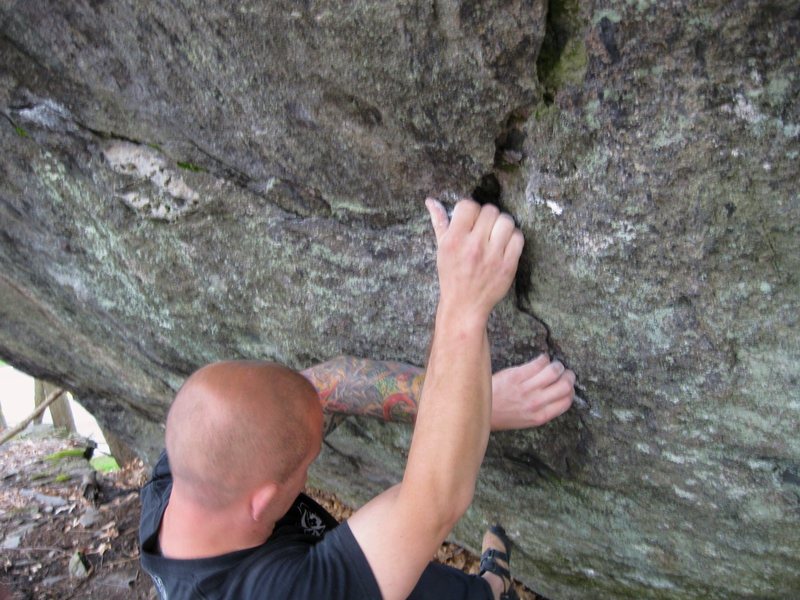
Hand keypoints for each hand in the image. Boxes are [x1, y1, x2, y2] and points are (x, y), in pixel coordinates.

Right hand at [426, 198, 523, 321]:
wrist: (465, 305)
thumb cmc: (451, 275)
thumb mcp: (442, 249)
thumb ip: (439, 223)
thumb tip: (431, 201)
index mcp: (454, 240)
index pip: (468, 205)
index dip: (470, 210)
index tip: (470, 219)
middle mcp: (474, 246)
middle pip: (490, 210)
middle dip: (487, 217)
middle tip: (484, 228)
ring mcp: (493, 256)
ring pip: (506, 221)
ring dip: (502, 225)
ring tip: (496, 235)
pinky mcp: (508, 265)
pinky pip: (518, 238)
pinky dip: (513, 238)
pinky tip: (504, 245)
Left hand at [490, 354, 574, 429]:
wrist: (479, 410)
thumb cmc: (502, 414)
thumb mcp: (526, 420)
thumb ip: (542, 410)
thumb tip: (557, 396)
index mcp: (540, 416)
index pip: (567, 401)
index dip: (571, 391)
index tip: (568, 385)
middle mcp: (536, 403)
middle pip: (565, 386)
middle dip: (568, 376)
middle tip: (565, 372)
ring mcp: (526, 388)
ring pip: (554, 371)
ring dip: (557, 365)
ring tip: (553, 364)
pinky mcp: (516, 376)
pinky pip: (538, 363)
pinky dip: (543, 359)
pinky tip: (541, 359)